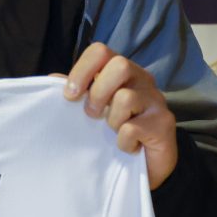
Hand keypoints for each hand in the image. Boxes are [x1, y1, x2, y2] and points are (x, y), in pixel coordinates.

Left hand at [63, 43, 177, 189]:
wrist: (145, 165)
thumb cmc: (116, 131)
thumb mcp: (92, 109)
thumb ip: (77, 91)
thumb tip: (53, 78)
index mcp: (122, 71)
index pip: (101, 51)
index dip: (82, 70)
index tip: (70, 95)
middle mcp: (142, 79)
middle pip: (120, 65)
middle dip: (99, 92)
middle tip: (93, 114)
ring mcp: (156, 100)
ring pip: (125, 97)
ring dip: (112, 121)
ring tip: (115, 132)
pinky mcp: (163, 123)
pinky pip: (132, 128)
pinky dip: (123, 142)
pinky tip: (128, 146)